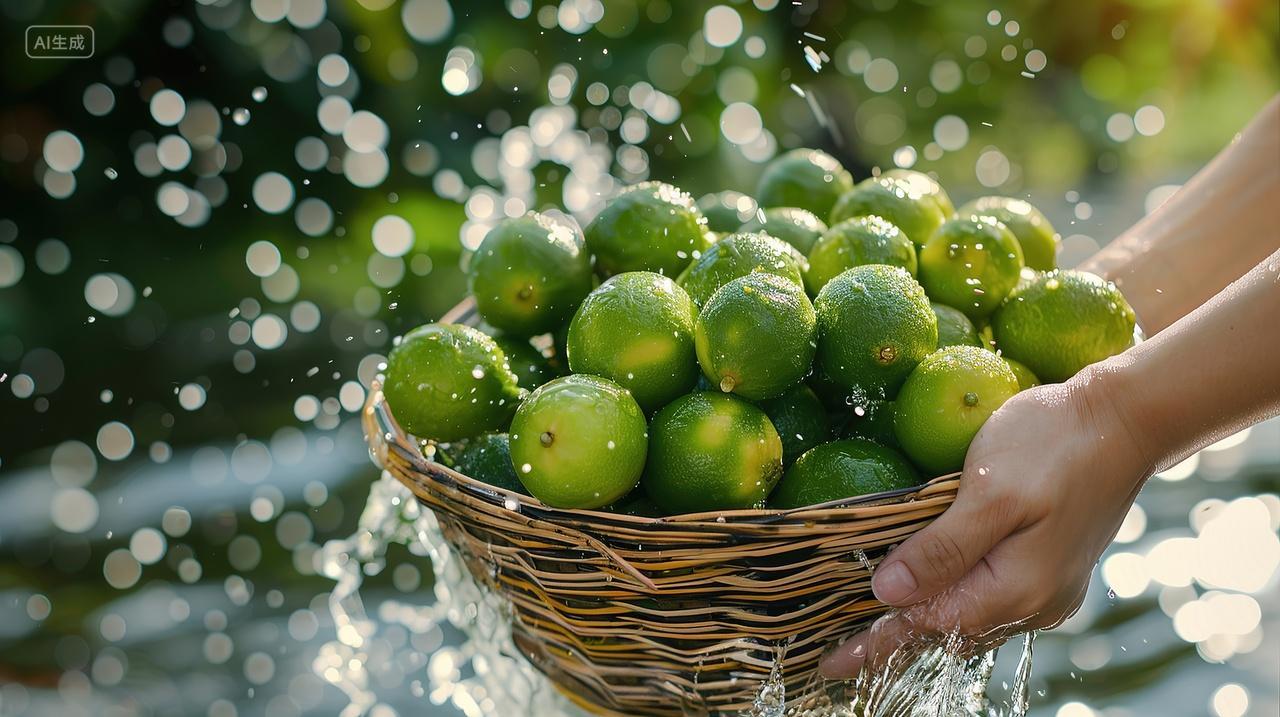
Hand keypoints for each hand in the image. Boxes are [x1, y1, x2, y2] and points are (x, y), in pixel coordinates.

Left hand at [819, 364, 1154, 676]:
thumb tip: (886, 594)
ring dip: (923, 620)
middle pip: (947, 629)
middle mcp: (1033, 602)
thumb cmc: (1053, 444)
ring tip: (874, 625)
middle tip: (839, 651)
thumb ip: (941, 548)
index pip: (926, 626)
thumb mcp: (990, 492)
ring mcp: (1046, 587)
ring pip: (969, 615)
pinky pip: (990, 596)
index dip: (874, 644)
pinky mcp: (1050, 566)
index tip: (830, 665)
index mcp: (1015, 589)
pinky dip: (954, 598)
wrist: (1125, 418)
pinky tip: (930, 590)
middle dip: (894, 637)